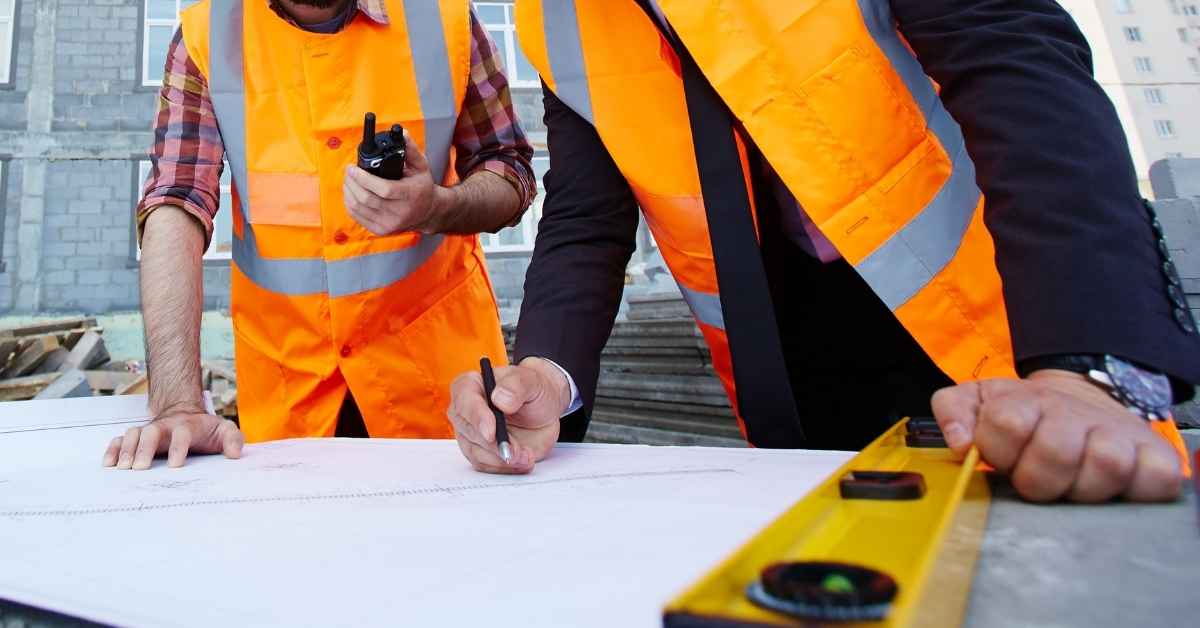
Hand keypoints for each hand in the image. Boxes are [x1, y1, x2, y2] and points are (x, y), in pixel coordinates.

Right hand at [102, 409, 243, 469]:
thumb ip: (233, 439)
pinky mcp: (137, 437)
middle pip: (152, 431)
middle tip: (140, 468)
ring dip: (127, 450)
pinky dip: (113, 449)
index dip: (178, 447)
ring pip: (134, 434)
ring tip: (122, 468)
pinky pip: (121, 440)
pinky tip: (108, 464)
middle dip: (144, 448)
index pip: (182, 433)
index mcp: (188, 425)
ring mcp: (149, 430)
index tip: (175, 465)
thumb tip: (235, 454)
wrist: (187, 414)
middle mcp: (165, 426)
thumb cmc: (207, 429)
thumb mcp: (225, 431)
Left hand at [342, 136, 450, 234]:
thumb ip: (411, 150)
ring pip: (358, 207)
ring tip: (348, 180)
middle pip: (366, 199)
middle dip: (352, 182)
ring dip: (348, 191)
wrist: (428, 213)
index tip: (353, 168)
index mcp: (410, 195)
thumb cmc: (422, 188)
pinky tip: (351, 192)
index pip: (383, 189)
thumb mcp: (421, 167)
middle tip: (349, 171)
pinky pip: (357, 216)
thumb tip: (403, 134)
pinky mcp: (380, 230)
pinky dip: (349, 202)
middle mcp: (400, 213)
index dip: (364, 178)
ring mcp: (389, 224)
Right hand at [447, 357, 570, 473]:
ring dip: (502, 459)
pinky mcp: (481, 452)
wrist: (543, 411)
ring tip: (526, 456)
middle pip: (469, 432)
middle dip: (494, 445)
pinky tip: (523, 461)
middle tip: (517, 451)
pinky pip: (486, 466)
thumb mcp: (531, 381)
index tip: (492, 433)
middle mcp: (464, 411)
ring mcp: (471, 434)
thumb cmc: (532, 390)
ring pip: (476, 453)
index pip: (464, 402)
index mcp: (470, 386)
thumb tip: (500, 399)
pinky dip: (505, 467)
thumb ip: (516, 386)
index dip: (477, 418)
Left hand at [932, 370, 1182, 502]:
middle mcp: (1073, 414)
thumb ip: (954, 411)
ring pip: (1105, 465)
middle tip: (1035, 477)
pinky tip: (1114, 486)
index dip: (998, 450)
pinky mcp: (1154, 456)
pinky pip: (1153, 479)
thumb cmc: (1025, 415)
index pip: (1007, 423)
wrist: (1080, 401)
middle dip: (1037, 478)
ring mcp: (1117, 434)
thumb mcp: (980, 402)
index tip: (1002, 458)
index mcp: (1025, 402)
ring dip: (1083, 487)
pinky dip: (1137, 489)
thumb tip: (961, 442)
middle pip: (1055, 451)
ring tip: (1071, 483)